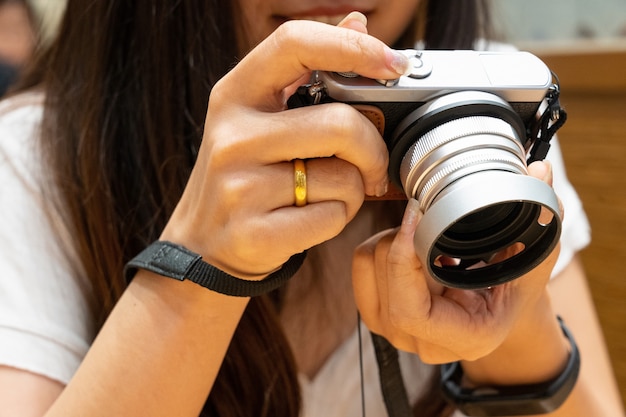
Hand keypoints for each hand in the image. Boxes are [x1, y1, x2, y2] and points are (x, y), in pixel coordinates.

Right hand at [160, 13, 409, 277]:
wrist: (202, 245)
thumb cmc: (242, 177)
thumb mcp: (260, 117)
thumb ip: (307, 70)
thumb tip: (357, 22)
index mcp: (234, 94)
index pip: (294, 43)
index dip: (351, 47)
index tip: (392, 63)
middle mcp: (233, 135)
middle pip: (341, 124)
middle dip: (373, 149)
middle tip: (371, 165)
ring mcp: (240, 186)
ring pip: (344, 178)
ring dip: (354, 191)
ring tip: (327, 195)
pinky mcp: (255, 232)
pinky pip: (332, 218)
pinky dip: (338, 220)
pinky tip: (311, 219)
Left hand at [353, 161, 562, 363]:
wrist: (495, 309)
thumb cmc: (514, 286)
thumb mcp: (536, 256)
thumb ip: (541, 218)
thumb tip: (540, 170)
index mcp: (463, 338)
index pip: (409, 310)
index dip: (403, 259)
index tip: (417, 214)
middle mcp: (422, 343)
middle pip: (384, 277)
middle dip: (402, 237)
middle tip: (429, 217)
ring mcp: (394, 331)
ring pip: (368, 265)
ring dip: (392, 238)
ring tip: (425, 235)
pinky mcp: (376, 311)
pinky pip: (360, 263)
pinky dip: (380, 243)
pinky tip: (411, 245)